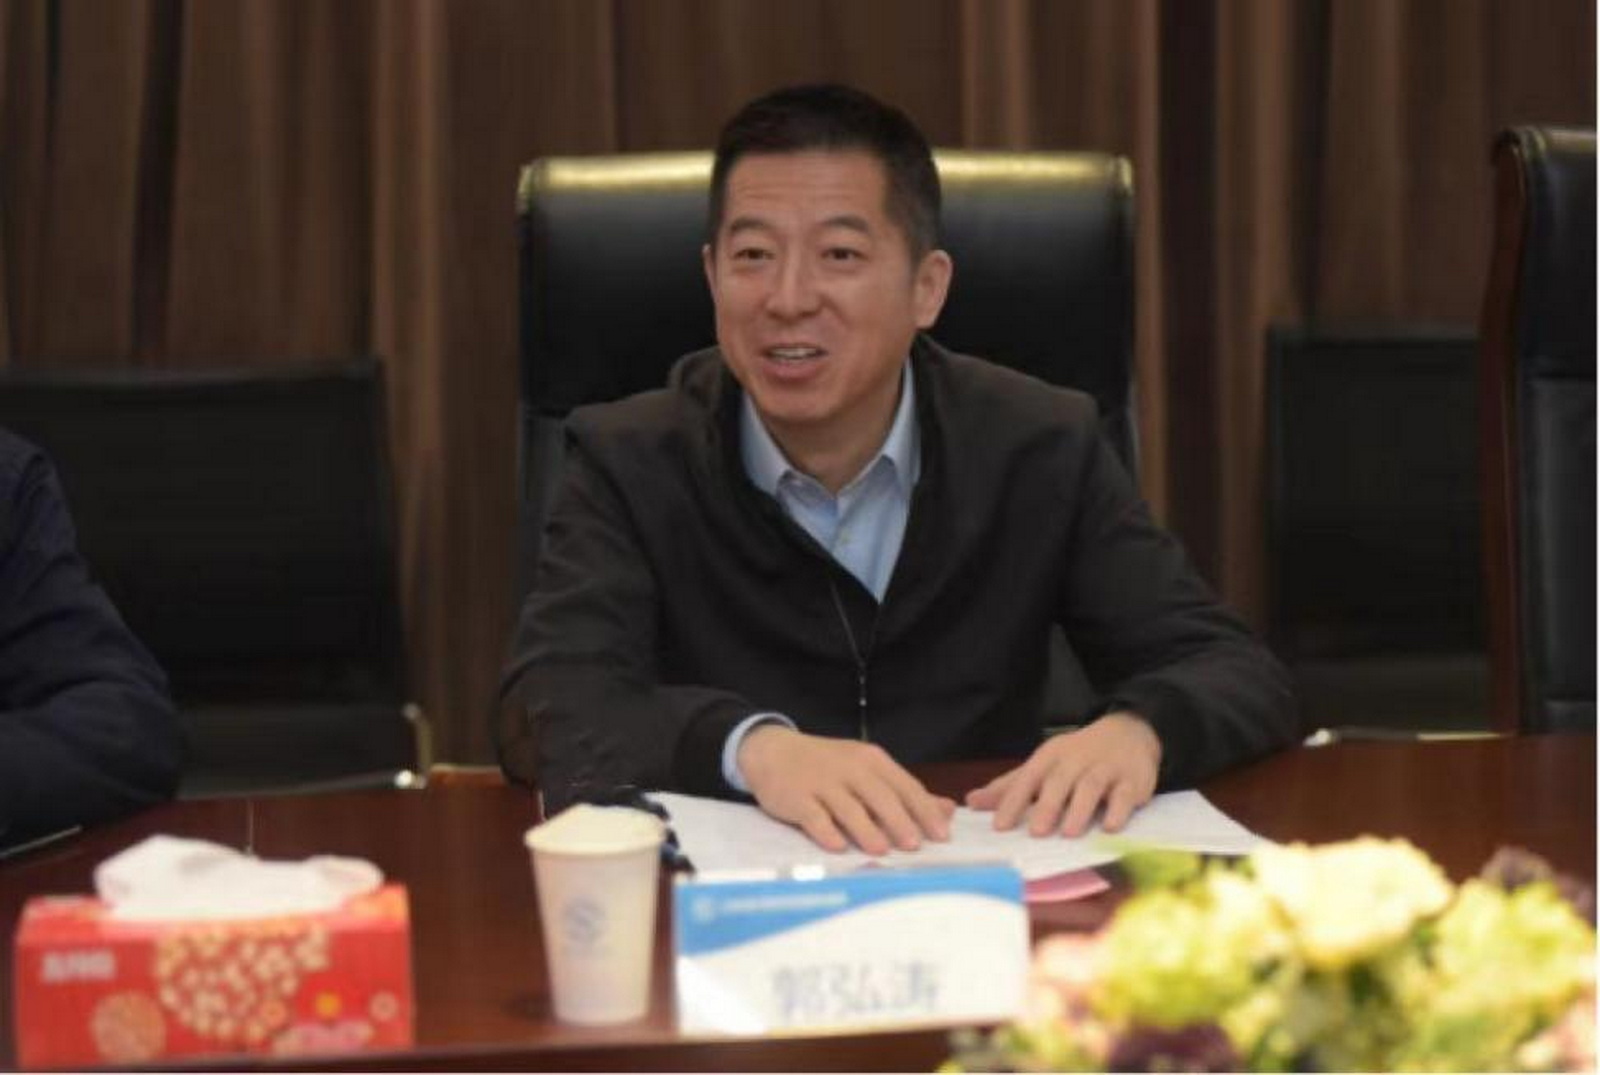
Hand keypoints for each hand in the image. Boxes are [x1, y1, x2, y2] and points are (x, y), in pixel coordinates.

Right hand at [738, 724, 954, 854]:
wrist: (774, 751)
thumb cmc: (828, 766)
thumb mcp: (867, 770)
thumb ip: (904, 791)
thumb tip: (947, 810)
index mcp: (872, 761)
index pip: (904, 785)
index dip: (924, 810)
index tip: (942, 835)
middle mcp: (850, 768)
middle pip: (880, 796)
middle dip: (899, 820)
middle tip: (916, 846)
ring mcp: (821, 782)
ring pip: (848, 807)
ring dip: (865, 829)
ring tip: (882, 850)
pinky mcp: (796, 797)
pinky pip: (814, 815)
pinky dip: (826, 831)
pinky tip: (838, 847)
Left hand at [964, 712, 1160, 836]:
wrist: (1129, 732)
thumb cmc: (1078, 757)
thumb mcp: (1044, 765)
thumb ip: (1011, 786)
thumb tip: (972, 802)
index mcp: (1050, 757)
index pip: (1028, 778)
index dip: (1013, 801)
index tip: (999, 826)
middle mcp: (1076, 760)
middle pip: (1059, 782)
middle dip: (1047, 806)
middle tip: (1036, 832)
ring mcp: (1105, 768)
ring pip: (1091, 786)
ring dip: (1080, 809)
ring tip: (1070, 833)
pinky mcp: (1132, 780)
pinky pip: (1125, 794)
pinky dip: (1118, 810)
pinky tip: (1110, 827)